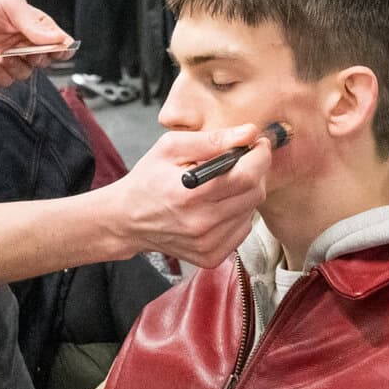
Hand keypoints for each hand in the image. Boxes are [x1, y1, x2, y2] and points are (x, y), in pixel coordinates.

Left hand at [0, 0, 71, 85]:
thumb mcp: (11, 6)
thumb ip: (34, 25)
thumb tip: (60, 40)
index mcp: (33, 29)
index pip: (57, 45)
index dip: (63, 50)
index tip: (61, 49)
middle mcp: (22, 46)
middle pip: (43, 62)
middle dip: (38, 57)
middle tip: (27, 49)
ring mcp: (6, 61)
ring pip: (24, 74)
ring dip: (16, 65)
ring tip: (2, 52)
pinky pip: (4, 81)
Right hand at [101, 123, 273, 268]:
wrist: (128, 219)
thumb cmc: (148, 179)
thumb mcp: (171, 147)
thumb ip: (212, 139)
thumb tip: (249, 133)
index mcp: (190, 194)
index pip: (247, 175)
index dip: (260, 156)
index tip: (258, 145)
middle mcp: (201, 223)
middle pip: (254, 193)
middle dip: (255, 172)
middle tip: (241, 162)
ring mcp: (207, 244)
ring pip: (251, 211)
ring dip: (245, 193)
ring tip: (222, 185)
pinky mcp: (211, 256)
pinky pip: (242, 230)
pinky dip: (237, 214)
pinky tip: (218, 205)